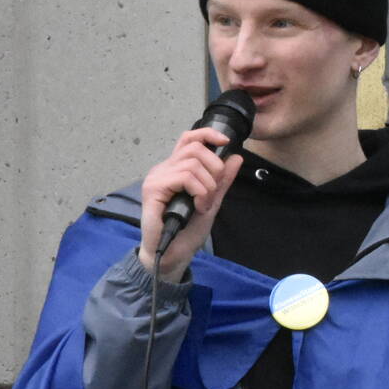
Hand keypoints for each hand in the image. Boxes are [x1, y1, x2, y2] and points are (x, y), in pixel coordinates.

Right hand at [138, 127, 244, 278]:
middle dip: (214, 169)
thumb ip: (222, 180)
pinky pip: (184, 177)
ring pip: (192, 164)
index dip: (208, 134)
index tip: (225, 141)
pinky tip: (198, 207)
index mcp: (175, 169)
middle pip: (195, 148)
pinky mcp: (153, 189)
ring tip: (203, 205)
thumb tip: (236, 157)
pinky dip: (199, 191)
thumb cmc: (187, 231)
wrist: (173, 255)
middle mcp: (163, 169)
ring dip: (207, 186)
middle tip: (212, 194)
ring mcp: (156, 178)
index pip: (189, 139)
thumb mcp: (212, 201)